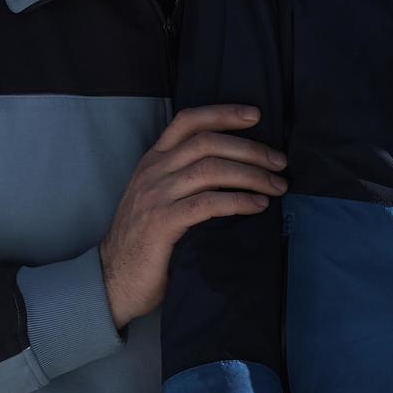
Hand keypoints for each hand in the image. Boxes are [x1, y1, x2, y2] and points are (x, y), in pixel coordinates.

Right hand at [100, 103, 287, 328]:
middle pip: (208, 143)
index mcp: (153, 161)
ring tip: (276, 186)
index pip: (188, 121)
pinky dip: (239, 201)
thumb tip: (236, 169)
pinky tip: (258, 205)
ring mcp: (156, 196)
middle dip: (251, 149)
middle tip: (280, 162)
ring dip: (252, 175)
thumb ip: (184, 179)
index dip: (223, 113)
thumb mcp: (159, 199)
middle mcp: (153, 172)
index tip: (255, 115)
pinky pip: (208, 204)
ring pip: (212, 170)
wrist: (112, 279)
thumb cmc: (145, 242)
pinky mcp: (162, 223)